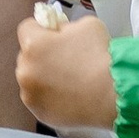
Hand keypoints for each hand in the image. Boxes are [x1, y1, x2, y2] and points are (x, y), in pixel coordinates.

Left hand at [17, 12, 118, 131]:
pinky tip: (68, 96)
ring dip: (43, 78)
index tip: (54, 35)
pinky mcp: (39, 113)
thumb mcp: (87, 25)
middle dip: (42, 56)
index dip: (42, 29)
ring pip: (31, 80)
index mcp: (34, 44)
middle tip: (66, 60)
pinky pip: (39, 100)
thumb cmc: (101, 57)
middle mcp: (25, 70)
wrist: (113, 95)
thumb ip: (65, 26)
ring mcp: (30, 94)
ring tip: (69, 81)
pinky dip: (50, 97)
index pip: (26, 28)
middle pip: (27, 56)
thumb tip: (58, 32)